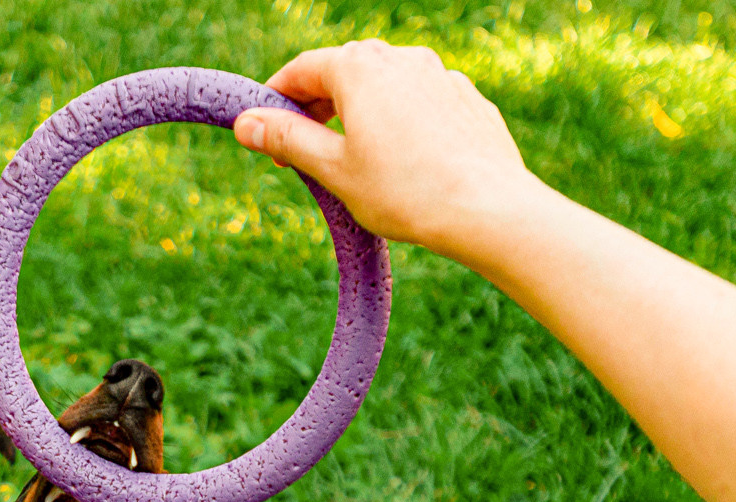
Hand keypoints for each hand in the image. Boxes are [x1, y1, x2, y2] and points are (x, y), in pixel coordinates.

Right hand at [232, 40, 542, 256]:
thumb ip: (287, 140)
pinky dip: (401, 123)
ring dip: (360, 113)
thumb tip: (246, 122)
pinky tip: (403, 163)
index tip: (263, 128)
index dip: (276, 98)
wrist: (488, 209)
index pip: (303, 70)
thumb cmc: (405, 191)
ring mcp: (441, 75)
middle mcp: (402, 58)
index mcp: (360, 68)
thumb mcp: (333, 169)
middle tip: (302, 150)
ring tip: (353, 158)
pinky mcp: (468, 100)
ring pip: (386, 87)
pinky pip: (422, 104)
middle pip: (345, 72)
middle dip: (318, 105)